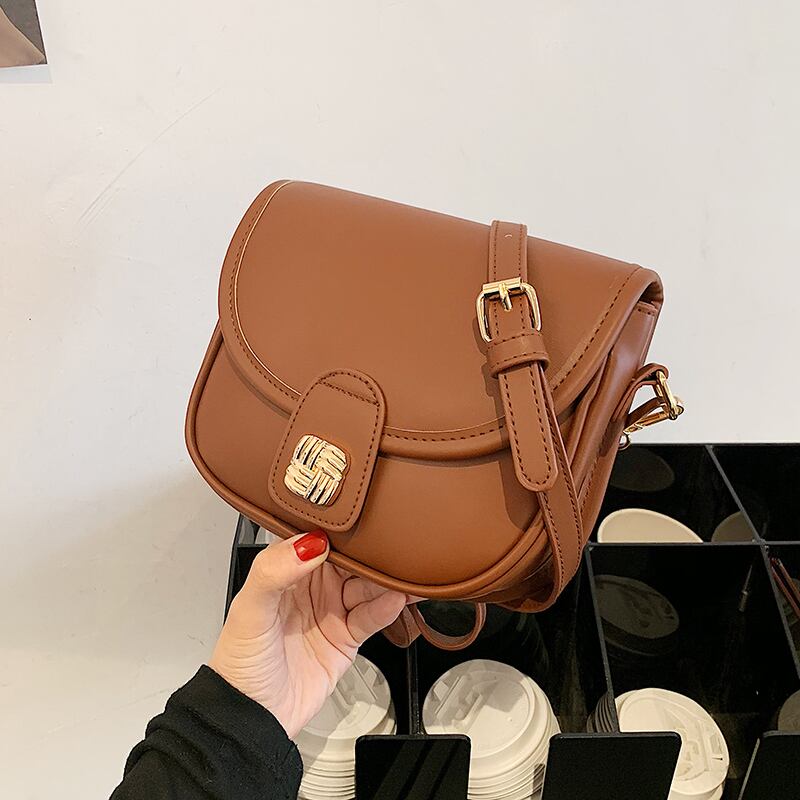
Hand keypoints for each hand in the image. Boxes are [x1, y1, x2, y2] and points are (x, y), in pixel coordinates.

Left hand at [208, 530, 406, 738]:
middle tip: (390, 543)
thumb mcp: (248, 610)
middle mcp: (310, 588)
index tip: (357, 520)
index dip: (337, 529)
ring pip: (365, 586)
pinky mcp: (346, 637)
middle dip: (369, 552)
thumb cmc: (239, 663)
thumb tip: (307, 544)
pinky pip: (371, 616)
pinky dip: (386, 607)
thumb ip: (273, 571)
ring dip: (384, 578)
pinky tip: (396, 599)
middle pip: (348, 561)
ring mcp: (330, 612)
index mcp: (284, 572)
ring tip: (400, 571)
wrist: (252, 718)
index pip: (316, 540)